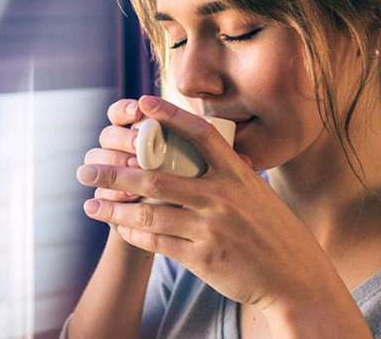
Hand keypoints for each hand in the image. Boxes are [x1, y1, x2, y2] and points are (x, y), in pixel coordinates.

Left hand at [76, 95, 338, 311]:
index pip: (199, 133)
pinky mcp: (202, 257)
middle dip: (113, 172)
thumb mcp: (257, 194)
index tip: (140, 103)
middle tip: (85, 169)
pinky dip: (133, 234)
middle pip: (155, 176)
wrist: (295, 278)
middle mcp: (221, 197)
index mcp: (237, 174)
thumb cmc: (274, 232)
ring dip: (113, 209)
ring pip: (147, 213)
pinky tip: (120, 229)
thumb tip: (205, 153)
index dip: (169, 114)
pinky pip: (157, 242)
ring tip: (91, 205)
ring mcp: (210, 228)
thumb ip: (229, 175)